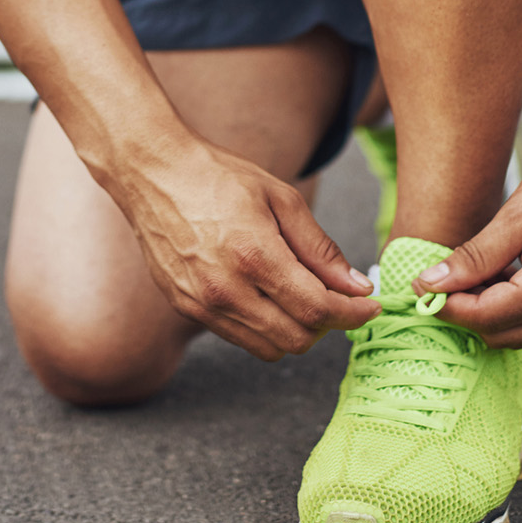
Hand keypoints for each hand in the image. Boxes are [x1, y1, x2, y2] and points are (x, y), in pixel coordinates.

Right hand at [104, 135, 382, 360]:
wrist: (152, 173)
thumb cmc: (218, 177)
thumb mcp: (281, 198)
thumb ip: (321, 248)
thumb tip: (356, 286)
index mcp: (254, 255)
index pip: (317, 309)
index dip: (352, 314)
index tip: (369, 306)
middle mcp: (225, 289)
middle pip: (296, 340)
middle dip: (327, 326)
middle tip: (337, 301)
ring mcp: (201, 304)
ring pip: (268, 348)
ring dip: (295, 331)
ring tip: (302, 297)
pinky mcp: (185, 308)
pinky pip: (238, 337)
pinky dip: (263, 326)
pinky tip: (267, 295)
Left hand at [416, 137, 521, 348]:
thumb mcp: (517, 215)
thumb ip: (474, 257)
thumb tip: (431, 283)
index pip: (483, 318)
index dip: (446, 306)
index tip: (422, 287)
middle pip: (500, 335)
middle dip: (467, 312)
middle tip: (446, 278)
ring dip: (492, 312)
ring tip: (478, 272)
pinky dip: (519, 308)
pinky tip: (507, 275)